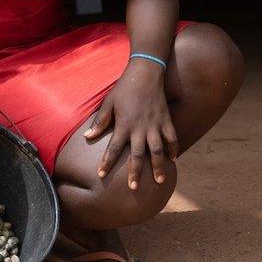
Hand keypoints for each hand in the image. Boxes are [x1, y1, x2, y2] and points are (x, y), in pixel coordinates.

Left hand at [83, 61, 177, 189]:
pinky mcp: (166, 120)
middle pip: (137, 155)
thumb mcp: (109, 103)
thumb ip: (100, 121)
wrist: (145, 73)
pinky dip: (173, 149)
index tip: (101, 175)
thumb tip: (87, 136)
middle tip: (133, 188)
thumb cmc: (124, 88)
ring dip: (159, 166)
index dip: (106, 162)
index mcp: (124, 124)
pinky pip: (172, 138)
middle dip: (135, 172)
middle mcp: (140, 128)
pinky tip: (173, 159)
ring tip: (160, 181)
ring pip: (158, 150)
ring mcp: (155, 125)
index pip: (113, 148)